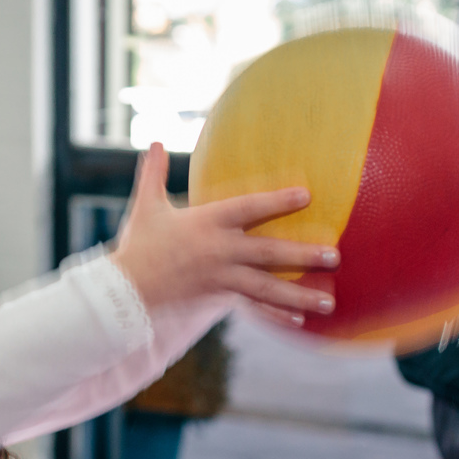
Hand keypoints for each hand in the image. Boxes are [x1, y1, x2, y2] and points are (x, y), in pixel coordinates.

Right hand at [109, 142, 338, 326]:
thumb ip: (153, 173)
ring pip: (267, 286)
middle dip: (303, 254)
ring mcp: (220, 279)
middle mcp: (218, 251)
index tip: (306, 195)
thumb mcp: (146, 206)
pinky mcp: (217, 299)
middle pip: (268, 252)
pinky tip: (300, 318)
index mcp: (205, 223)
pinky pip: (252, 307)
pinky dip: (276, 313)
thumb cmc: (137, 245)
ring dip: (299, 293)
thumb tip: (155, 140)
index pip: (248, 208)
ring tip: (329, 300)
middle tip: (335, 254)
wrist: (124, 291)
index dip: (277, 201)